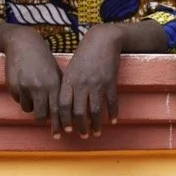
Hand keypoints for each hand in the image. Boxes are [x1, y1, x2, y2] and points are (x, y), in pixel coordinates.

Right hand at [2, 26, 64, 136]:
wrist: (22, 43)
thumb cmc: (42, 59)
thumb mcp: (55, 72)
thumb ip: (59, 90)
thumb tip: (64, 112)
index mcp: (54, 83)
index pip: (58, 110)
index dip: (59, 124)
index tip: (60, 134)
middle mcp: (41, 87)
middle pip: (41, 115)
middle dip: (44, 120)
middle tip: (46, 123)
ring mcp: (26, 87)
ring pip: (29, 109)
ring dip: (32, 107)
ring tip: (34, 94)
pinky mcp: (13, 86)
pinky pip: (18, 100)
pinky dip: (22, 97)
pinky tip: (24, 85)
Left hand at [58, 24, 122, 138]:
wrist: (103, 39)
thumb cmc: (85, 54)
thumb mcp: (72, 68)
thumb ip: (67, 86)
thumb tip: (65, 107)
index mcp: (69, 80)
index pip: (63, 105)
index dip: (64, 120)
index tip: (66, 130)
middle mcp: (82, 83)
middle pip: (79, 112)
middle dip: (80, 127)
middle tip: (83, 136)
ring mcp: (97, 83)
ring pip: (95, 111)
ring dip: (95, 125)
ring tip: (96, 133)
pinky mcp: (111, 82)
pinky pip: (112, 102)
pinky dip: (112, 114)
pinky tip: (112, 121)